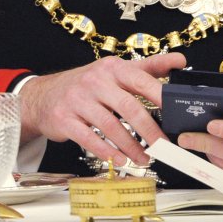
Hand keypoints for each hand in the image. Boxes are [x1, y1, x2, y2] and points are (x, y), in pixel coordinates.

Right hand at [19, 52, 186, 166]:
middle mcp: (95, 81)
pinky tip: (120, 160)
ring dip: (131, 147)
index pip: (140, 80)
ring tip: (145, 158)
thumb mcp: (115, 71)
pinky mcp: (65, 120)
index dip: (160, 95)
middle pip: (128, 107)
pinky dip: (107, 152)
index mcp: (112, 68)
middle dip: (149, 129)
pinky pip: (90, 139)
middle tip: (163, 145)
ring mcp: (78, 100)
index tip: (176, 110)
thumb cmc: (86, 84)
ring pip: (111, 126)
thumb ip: (148, 67)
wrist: (42, 96)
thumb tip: (180, 61)